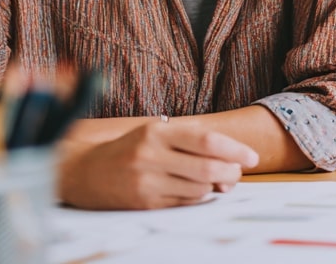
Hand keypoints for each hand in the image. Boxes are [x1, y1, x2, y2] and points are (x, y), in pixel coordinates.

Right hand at [56, 120, 258, 209]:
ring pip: (200, 189)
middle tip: (237, 173)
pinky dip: (197, 197)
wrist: (84, 171)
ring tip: (214, 181)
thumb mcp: (155, 131)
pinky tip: (192, 189)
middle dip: (231, 173)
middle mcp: (151, 155)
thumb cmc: (129, 149)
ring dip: (215, 187)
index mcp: (157, 132)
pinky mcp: (144, 203)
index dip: (235, 149)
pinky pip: (185, 203)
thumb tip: (230, 160)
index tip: (251, 157)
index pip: (206, 140)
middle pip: (208, 168)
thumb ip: (190, 140)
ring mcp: (147, 181)